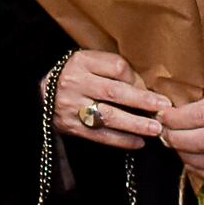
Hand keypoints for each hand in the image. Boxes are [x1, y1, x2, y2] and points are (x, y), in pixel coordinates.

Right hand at [42, 49, 170, 149]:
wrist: (40, 93)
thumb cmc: (75, 75)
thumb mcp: (89, 62)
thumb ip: (113, 70)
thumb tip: (144, 87)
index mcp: (82, 61)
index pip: (116, 67)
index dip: (135, 78)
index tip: (150, 87)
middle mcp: (75, 83)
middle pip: (114, 92)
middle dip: (142, 101)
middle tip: (163, 108)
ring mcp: (71, 106)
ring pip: (108, 116)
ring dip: (135, 124)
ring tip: (155, 129)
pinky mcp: (70, 127)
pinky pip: (99, 135)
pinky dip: (120, 140)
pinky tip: (138, 142)